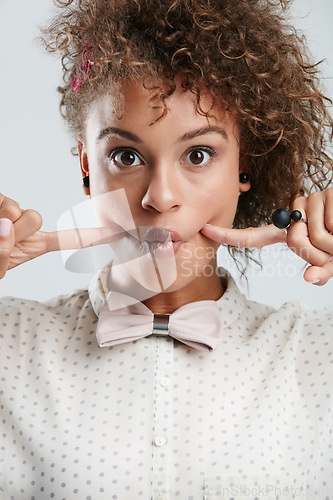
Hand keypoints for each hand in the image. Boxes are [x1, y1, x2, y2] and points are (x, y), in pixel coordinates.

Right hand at [0, 193, 125, 279]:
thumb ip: (2, 256)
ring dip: (0, 225)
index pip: (68, 239)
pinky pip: (2, 204)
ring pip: (16, 210)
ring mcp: (7, 210)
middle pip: (34, 216)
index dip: (93, 235)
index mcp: (31, 244)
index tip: (119, 232)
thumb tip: (6, 226)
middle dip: (16, 230)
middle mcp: (22, 224)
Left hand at [200, 188, 332, 285]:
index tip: (205, 230)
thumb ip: (322, 271)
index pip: (254, 236)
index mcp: (288, 231)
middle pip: (293, 241)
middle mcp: (294, 213)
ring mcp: (309, 201)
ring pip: (312, 235)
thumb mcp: (332, 262)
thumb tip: (309, 279)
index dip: (229, 236)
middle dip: (318, 252)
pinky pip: (329, 225)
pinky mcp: (326, 194)